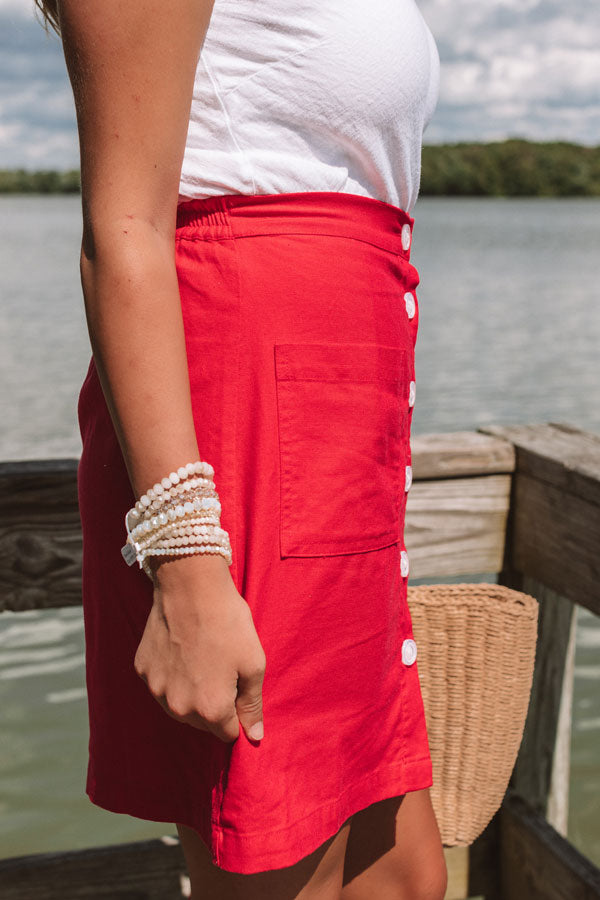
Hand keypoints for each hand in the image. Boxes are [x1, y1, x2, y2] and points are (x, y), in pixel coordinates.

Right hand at [133, 554, 265, 742]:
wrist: (190, 587)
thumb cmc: (228, 623)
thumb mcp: (253, 663)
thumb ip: (253, 704)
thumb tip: (254, 737)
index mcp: (210, 709)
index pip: (227, 733)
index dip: (237, 712)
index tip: (238, 686)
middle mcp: (179, 707)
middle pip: (201, 722)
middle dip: (214, 704)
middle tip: (222, 668)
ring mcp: (156, 689)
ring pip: (179, 706)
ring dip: (191, 692)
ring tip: (202, 658)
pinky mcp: (142, 669)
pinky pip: (162, 684)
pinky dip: (172, 675)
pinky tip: (182, 650)